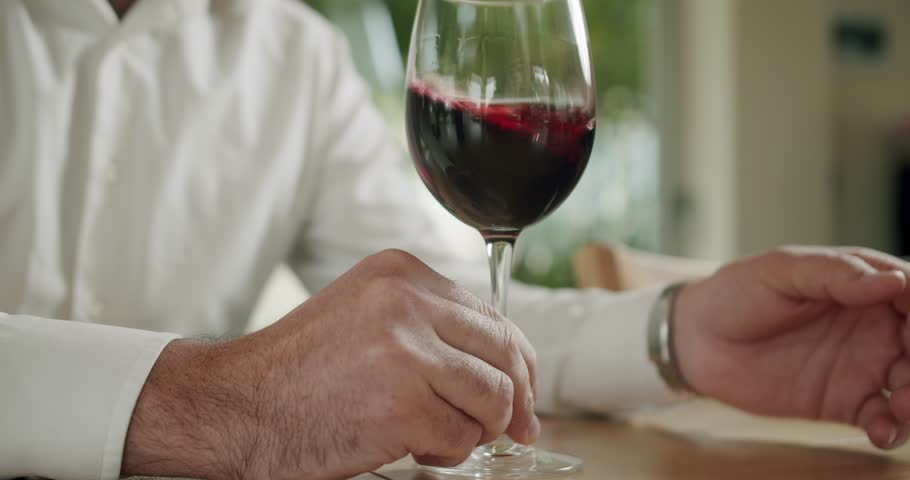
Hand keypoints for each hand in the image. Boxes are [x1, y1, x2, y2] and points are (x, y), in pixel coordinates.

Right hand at [122, 249, 538, 479]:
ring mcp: (408, 350)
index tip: (524, 389)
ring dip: (476, 429)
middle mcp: (408, 301)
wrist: (238, 406)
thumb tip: (506, 371)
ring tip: (438, 435)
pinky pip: (462, 436)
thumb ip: (430, 329)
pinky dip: (448, 452)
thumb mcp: (368, 319)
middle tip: (518, 427)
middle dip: (518, 398)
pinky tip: (415, 448)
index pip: (490, 316)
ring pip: (494, 398)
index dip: (518, 360)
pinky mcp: (405, 403)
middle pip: (503, 352)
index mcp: (401, 274)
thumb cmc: (301, 372)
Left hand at [674, 246, 909, 448]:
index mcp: (865, 285)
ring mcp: (863, 366)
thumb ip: (836, 274)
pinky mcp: (844, 402)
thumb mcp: (782, 271)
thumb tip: (895, 281)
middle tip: (908, 374)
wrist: (697, 337)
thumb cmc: (738, 292)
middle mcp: (875, 325)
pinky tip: (880, 432)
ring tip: (901, 404)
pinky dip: (890, 429)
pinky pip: (881, 419)